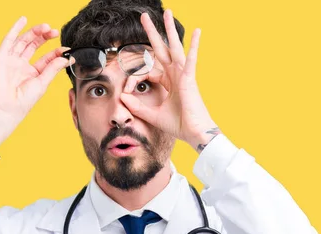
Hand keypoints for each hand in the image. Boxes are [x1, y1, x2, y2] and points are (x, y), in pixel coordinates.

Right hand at [0, 16, 69, 146]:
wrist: (6, 109)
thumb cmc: (23, 102)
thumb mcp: (42, 83)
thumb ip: (53, 68)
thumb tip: (67, 58)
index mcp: (32, 73)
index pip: (46, 58)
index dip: (56, 52)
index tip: (66, 50)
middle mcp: (21, 65)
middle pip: (34, 46)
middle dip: (45, 38)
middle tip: (55, 32)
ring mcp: (11, 61)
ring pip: (23, 41)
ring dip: (34, 32)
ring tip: (46, 27)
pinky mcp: (1, 58)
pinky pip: (8, 40)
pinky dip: (15, 29)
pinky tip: (23, 20)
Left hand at [119, 10, 220, 151]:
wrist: (193, 133)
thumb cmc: (178, 125)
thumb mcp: (151, 115)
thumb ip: (137, 106)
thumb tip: (122, 96)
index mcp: (168, 82)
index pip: (148, 71)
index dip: (135, 78)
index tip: (127, 90)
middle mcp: (176, 75)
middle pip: (162, 49)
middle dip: (153, 33)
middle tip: (144, 17)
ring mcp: (183, 75)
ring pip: (175, 47)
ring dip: (170, 30)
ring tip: (167, 13)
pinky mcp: (189, 79)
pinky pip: (191, 59)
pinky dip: (194, 45)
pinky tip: (198, 31)